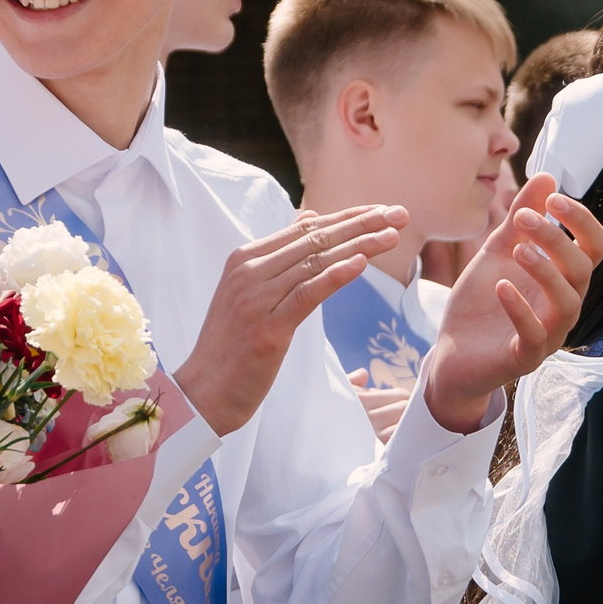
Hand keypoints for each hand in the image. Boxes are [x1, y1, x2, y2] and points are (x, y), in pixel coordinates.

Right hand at [172, 207, 403, 437]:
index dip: (347, 216)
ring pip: (316, 262)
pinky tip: (362, 263)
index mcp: (244, 259)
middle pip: (314, 239)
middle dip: (361, 223)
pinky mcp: (267, 329)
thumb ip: (278, 256)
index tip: (383, 210)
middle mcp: (248, 272)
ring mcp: (255, 299)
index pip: (305, 229)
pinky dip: (336, 276)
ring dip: (360, 245)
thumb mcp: (250, 293)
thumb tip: (307, 218)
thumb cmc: (232, 347)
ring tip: (393, 235)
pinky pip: (307, 295)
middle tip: (399, 213)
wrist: (203, 393)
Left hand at [417, 175, 602, 432]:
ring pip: (568, 302)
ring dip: (546, 270)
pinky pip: (535, 334)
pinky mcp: (526, 357)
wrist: (451, 353)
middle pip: (582, 269)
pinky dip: (520, 308)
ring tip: (518, 250)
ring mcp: (549, 334)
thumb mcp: (497, 252)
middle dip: (555, 238)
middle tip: (522, 218)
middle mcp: (564, 305)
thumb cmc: (481, 302)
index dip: (582, 221)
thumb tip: (548, 175)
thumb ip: (519, 219)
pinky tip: (501, 286)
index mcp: (563, 278)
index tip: (552, 199)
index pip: (595, 246)